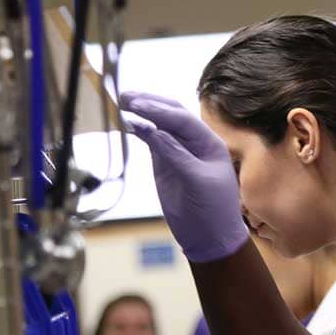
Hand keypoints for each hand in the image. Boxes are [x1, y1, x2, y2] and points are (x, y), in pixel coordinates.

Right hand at [119, 91, 247, 261]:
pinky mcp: (166, 164)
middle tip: (125, 97)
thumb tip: (151, 129)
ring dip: (143, 113)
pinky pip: (152, 141)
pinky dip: (140, 131)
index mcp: (210, 143)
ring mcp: (179, 152)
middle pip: (171, 115)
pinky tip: (127, 123)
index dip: (159, 110)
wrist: (211, 236)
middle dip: (150, 104)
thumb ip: (175, 154)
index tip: (137, 105)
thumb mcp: (197, 180)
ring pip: (160, 126)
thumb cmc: (213, 209)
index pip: (183, 120)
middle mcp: (195, 143)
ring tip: (122, 102)